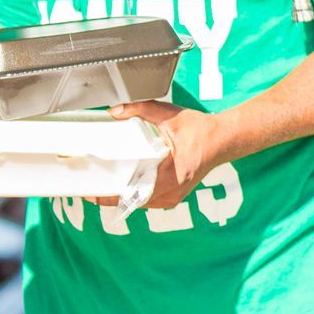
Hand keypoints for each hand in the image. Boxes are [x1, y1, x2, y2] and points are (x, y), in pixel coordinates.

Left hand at [96, 100, 232, 209]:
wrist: (223, 140)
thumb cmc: (200, 129)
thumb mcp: (169, 115)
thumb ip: (140, 110)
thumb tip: (114, 111)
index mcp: (171, 175)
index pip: (132, 192)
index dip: (109, 195)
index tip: (91, 193)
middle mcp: (172, 192)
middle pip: (132, 201)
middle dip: (110, 195)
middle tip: (90, 186)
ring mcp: (173, 197)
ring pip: (140, 203)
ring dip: (122, 195)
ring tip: (102, 185)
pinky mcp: (174, 196)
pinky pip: (149, 200)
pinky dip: (135, 193)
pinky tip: (124, 184)